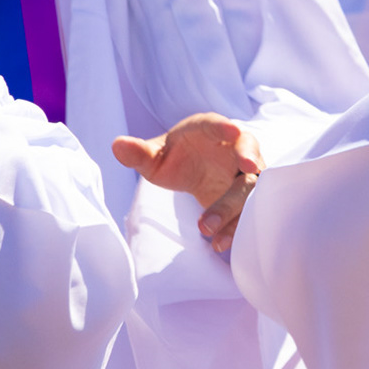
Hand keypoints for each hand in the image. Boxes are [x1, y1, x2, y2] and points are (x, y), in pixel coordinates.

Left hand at [112, 114, 263, 253]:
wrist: (196, 170)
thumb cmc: (176, 157)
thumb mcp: (156, 156)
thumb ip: (139, 152)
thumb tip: (117, 145)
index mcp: (212, 129)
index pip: (220, 125)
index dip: (226, 127)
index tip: (233, 130)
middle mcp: (237, 148)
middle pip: (247, 157)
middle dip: (243, 169)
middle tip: (243, 173)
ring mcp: (247, 173)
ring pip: (251, 188)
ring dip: (233, 209)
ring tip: (207, 230)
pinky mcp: (248, 197)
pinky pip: (248, 211)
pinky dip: (235, 228)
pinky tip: (218, 243)